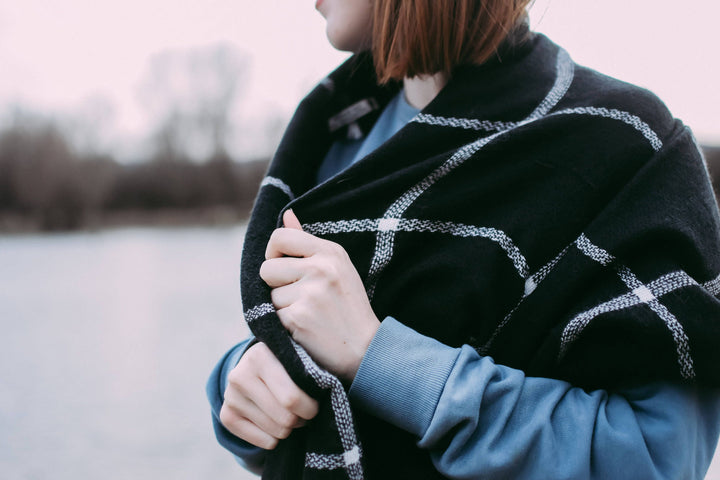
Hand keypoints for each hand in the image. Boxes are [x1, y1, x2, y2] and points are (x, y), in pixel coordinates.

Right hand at [220, 342, 318, 449]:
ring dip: (290, 429)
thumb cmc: (290, 364)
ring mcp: (230, 395)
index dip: (310, 407)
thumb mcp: (300, 357)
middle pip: (285, 418)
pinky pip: (263, 441)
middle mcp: (239, 374)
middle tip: (305, 412)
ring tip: (291, 415)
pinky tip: (275, 423)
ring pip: (276, 432)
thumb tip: (331, 386)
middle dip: (302, 419)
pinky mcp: (226, 414)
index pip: (291, 398)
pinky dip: (275, 438)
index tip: (316, 403)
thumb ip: (311, 369)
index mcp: (260, 355)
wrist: (259, 367)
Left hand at [260, 209, 380, 380]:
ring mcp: (310, 292)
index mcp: (330, 251)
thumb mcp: (336, 267)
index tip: (284, 267)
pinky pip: (272, 316)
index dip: (274, 253)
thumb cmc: (348, 306)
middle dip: (277, 285)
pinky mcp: (298, 317)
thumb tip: (287, 214)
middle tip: (300, 297)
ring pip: (270, 295)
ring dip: (282, 307)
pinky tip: (306, 328)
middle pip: (267, 268)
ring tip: (309, 314)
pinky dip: (284, 325)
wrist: (365, 349)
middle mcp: (321, 267)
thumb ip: (306, 242)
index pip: (280, 237)